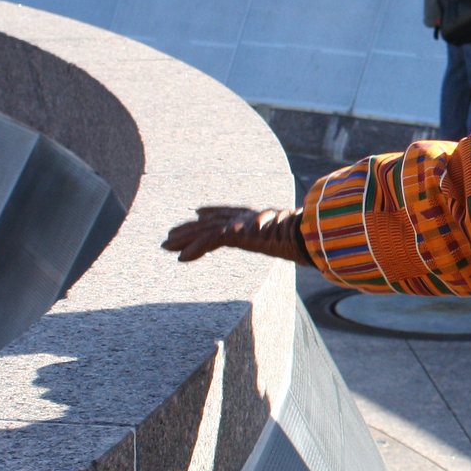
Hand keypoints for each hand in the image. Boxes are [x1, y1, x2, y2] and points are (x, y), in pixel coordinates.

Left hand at [163, 206, 311, 265]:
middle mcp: (243, 217)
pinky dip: (194, 250)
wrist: (306, 235)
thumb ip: (289, 240)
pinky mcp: (234, 233)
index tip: (198, 213)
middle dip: (188, 228)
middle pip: (208, 221)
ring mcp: (238, 224)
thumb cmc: (305, 239)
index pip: (227, 213)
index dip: (211, 212)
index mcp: (255, 217)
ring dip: (182, 239)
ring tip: (165, 246)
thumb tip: (304, 249)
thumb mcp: (293, 239)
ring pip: (202, 231)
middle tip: (170, 235)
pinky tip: (180, 259)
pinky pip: (208, 242)